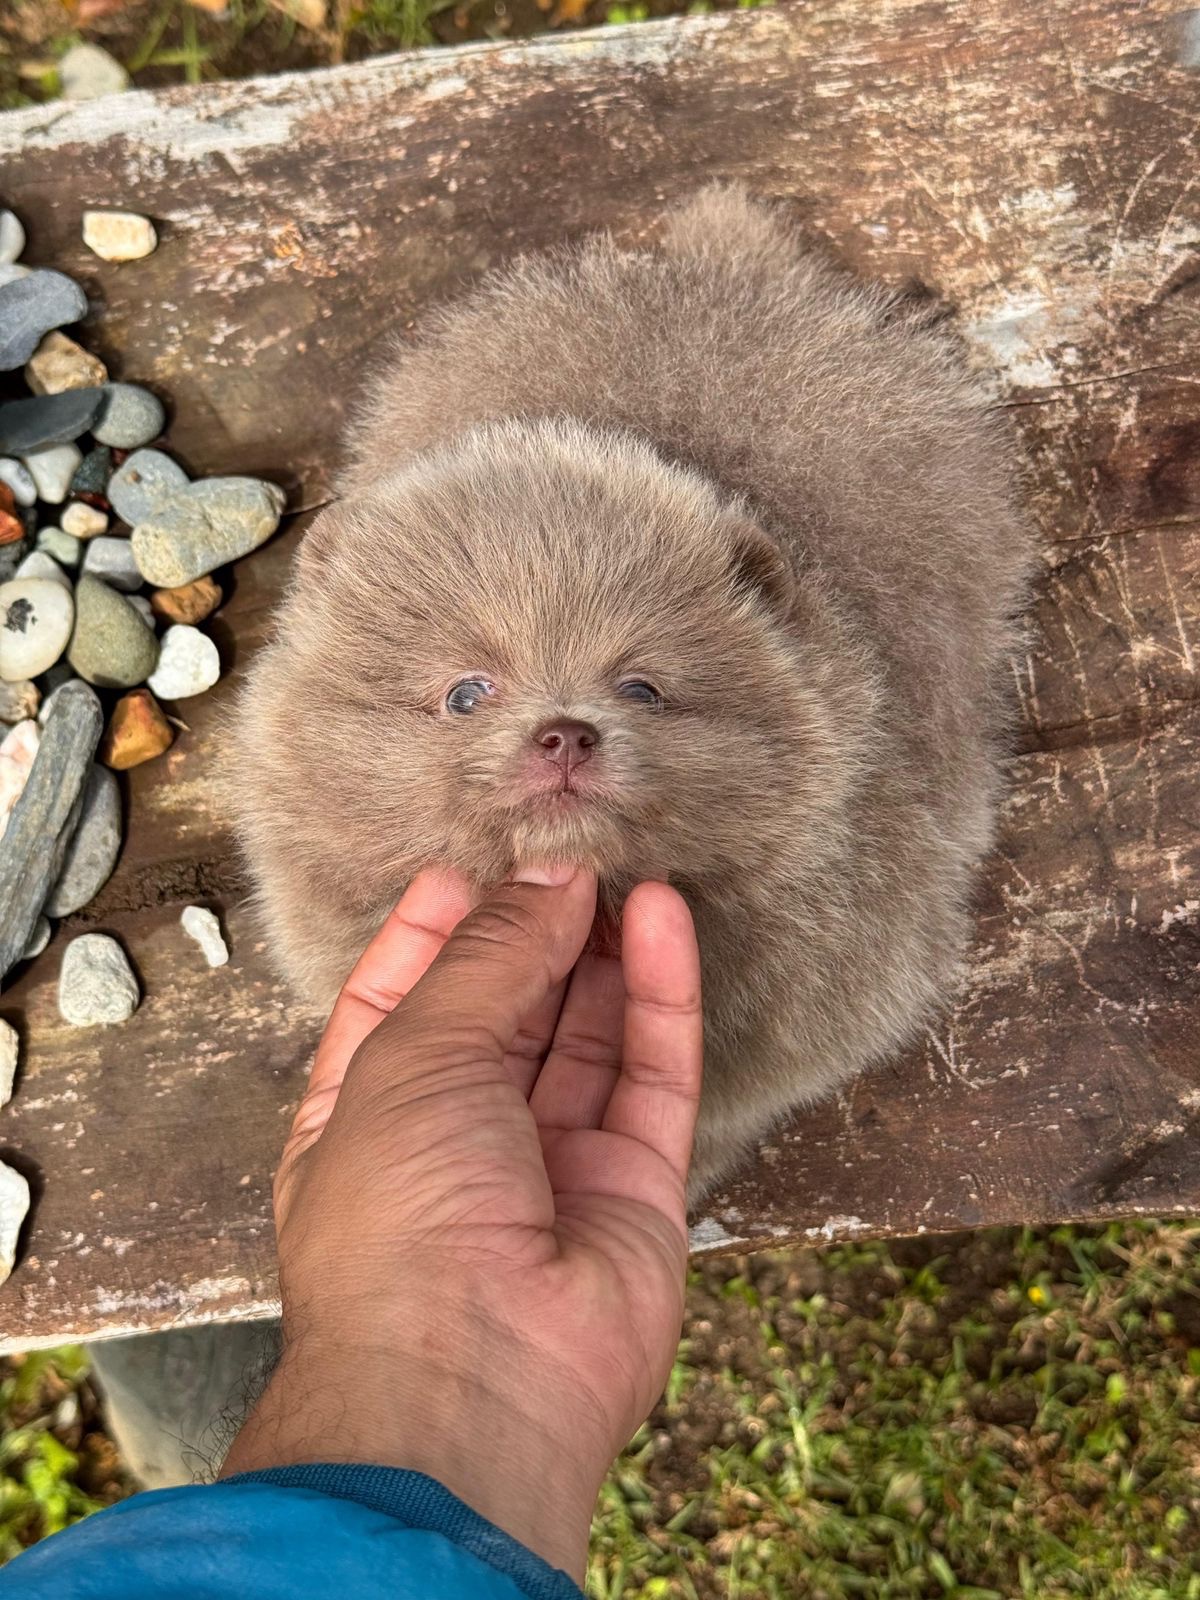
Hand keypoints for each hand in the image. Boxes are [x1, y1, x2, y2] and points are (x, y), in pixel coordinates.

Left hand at [221, 865, 702, 1578]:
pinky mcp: (635, 1185)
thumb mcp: (416, 1056)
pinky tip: (663, 919)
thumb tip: (547, 885)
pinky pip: (650, 1072)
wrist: (473, 1383)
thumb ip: (487, 962)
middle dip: (529, 934)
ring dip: (601, 954)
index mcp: (369, 1118)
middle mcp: (458, 1142)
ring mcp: (550, 1167)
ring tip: (619, 869)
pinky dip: (660, 995)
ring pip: (585, 1037)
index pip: (397, 1004)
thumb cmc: (399, 1220)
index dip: (430, 935)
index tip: (466, 868)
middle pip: (503, 1014)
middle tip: (563, 853)